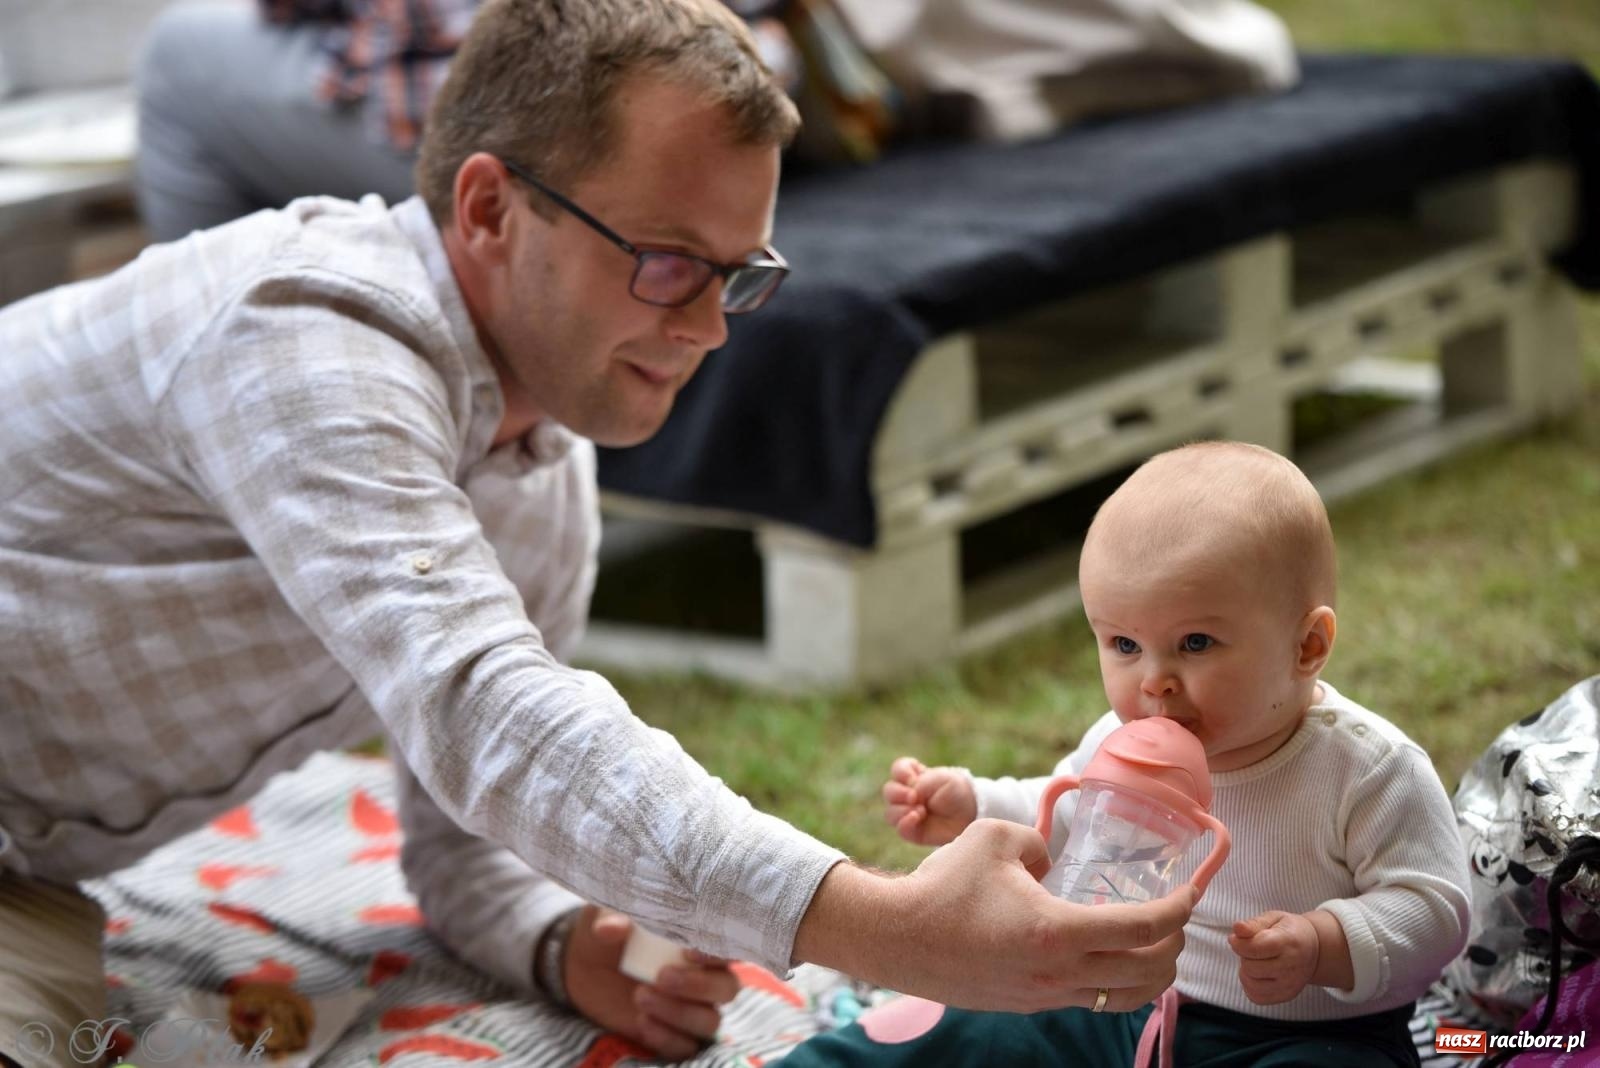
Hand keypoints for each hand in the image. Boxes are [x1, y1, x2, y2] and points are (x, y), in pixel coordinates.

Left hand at [564, 907, 739, 1059]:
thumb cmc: (611, 929)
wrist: (586, 964)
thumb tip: (611, 929)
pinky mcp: (673, 1034)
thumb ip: (612, 918)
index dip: (717, 953)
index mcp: (700, 941)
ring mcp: (691, 1008)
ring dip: (679, 1013)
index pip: (727, 948)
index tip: (689, 951)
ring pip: (710, 1021)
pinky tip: (641, 1022)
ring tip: (640, 996)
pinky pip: (685, 1046)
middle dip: (698, 986)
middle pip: (727, 988)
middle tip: (661, 976)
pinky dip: (666, 1037)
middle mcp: (705, 976)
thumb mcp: (606, 915)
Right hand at [794, 819, 1192, 1013]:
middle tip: (1175, 914)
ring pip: (1124, 997)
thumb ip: (1039, 844)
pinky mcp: (1027, 1004)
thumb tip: (1052, 862)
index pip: (1145, 927)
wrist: (896, 937)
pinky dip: (1114, 982)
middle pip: (1148, 971)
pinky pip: (1090, 1000)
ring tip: (1153, 943)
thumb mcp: (995, 837)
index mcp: (1058, 930)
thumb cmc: (943, 884)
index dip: (1179, 908)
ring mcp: (1044, 994)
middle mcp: (1059, 973)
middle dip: (1174, 942)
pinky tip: (1106, 957)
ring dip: (1150, 971)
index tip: (1192, 889)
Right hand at [882, 757, 976, 845]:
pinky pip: (900, 829)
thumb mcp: (944, 779)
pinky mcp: (913, 831)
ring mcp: (907, 813)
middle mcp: (906, 794)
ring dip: (901, 810)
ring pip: (890, 812)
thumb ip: (923, 783)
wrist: (970, 813)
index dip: (901, 772)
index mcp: (913, 776)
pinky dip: (905, 823)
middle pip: (888, 791)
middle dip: (898, 793)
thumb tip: (910, 797)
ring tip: (921, 810)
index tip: (914, 777)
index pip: (897, 769)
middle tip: (914, 796)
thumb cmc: (955, 791)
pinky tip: (916, 818)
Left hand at [1228, 910, 1319, 1004]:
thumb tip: (1237, 928)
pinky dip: (1250, 985)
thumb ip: (1254, 924)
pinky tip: (1257, 974)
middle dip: (1243, 956)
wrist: (1315, 950)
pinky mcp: (1286, 996)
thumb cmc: (1290, 931)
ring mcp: (1290, 984)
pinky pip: (1256, 997)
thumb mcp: (1274, 918)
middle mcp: (1292, 966)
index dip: (1238, 943)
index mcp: (1289, 942)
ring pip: (1251, 983)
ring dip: (1246, 971)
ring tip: (1256, 960)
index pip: (1255, 948)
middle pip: (1250, 967)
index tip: (1235, 937)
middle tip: (1253, 948)